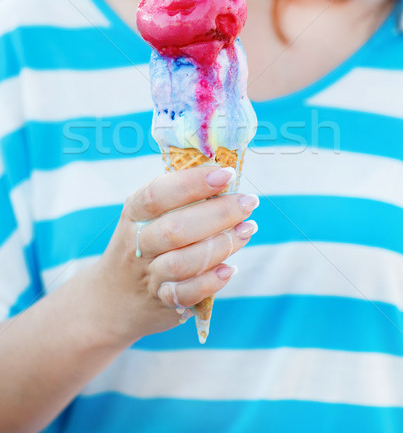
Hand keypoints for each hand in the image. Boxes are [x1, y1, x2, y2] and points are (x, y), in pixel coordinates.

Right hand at [87, 165, 258, 347]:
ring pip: (184, 262)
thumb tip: (222, 175)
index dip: (192, 182)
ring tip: (247, 229)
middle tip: (248, 202)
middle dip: (218, 213)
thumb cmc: (142, 245)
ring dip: (221, 245)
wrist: (111, 300)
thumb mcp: (146, 217)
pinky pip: (187, 294)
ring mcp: (149, 274)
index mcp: (134, 214)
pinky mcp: (162, 301)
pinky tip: (230, 268)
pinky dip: (210, 281)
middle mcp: (138, 244)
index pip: (158, 194)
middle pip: (176, 229)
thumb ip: (177, 198)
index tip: (225, 174)